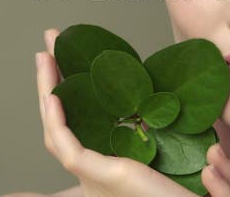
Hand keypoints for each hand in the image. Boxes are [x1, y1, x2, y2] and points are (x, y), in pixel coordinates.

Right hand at [36, 28, 229, 196]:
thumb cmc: (185, 186)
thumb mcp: (170, 148)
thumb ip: (160, 128)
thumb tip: (162, 95)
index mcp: (107, 165)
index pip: (76, 125)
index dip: (66, 94)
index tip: (65, 61)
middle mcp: (93, 172)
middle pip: (60, 121)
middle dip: (50, 82)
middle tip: (48, 46)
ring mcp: (93, 176)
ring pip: (56, 130)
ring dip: (46, 90)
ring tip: (44, 55)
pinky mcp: (101, 176)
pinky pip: (68, 148)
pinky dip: (57, 122)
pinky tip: (53, 96)